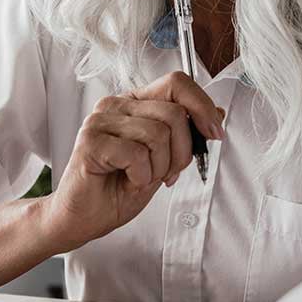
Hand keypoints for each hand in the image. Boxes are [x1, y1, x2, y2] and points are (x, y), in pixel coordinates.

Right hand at [39, 71, 224, 250]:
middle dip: (181, 152)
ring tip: (141, 178)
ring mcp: (100, 120)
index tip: (214, 134)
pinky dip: (141, 176)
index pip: (176, 83)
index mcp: (134, 104)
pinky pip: (137, 153)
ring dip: (159, 167)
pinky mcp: (91, 141)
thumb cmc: (117, 189)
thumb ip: (185, 135)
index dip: (202, 106)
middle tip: (167, 174)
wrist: (83, 218)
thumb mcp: (164, 161)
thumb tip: (217, 113)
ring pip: (158, 134)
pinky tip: (127, 181)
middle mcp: (116, 105)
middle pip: (174, 113)